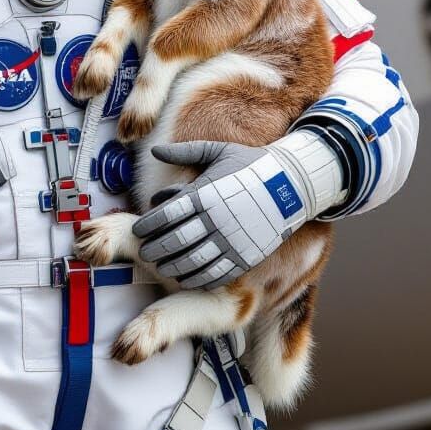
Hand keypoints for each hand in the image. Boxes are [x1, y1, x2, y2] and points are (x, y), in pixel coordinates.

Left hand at [131, 140, 312, 288]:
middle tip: (144, 253)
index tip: (138, 230)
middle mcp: (216, 220)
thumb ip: (185, 151)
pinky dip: (198, 280)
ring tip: (161, 268)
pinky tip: (186, 279)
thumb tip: (154, 150)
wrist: (292, 184)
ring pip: (193, 262)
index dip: (148, 225)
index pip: (167, 214)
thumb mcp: (219, 151)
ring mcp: (232, 241)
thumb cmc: (251, 165)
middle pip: (176, 241)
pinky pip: (216, 275)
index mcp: (206, 194)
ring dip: (173, 267)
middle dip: (156, 249)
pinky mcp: (246, 257)